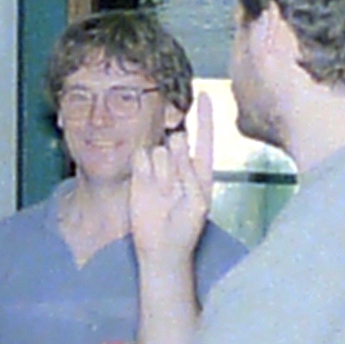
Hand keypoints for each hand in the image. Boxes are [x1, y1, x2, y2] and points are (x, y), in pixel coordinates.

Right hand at [129, 90, 216, 265]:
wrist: (161, 248)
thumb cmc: (186, 228)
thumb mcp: (198, 202)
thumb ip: (190, 174)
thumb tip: (177, 148)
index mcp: (201, 170)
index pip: (204, 137)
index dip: (205, 116)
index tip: (205, 94)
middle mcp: (179, 165)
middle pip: (178, 139)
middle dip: (176, 155)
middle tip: (175, 184)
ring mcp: (158, 169)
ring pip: (158, 149)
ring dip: (161, 170)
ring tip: (163, 194)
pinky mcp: (139, 175)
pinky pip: (140, 158)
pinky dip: (144, 169)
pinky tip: (149, 187)